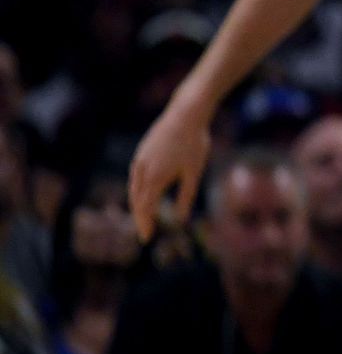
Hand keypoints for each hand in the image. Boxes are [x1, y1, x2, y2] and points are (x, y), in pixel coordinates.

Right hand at [129, 94, 213, 242]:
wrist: (185, 114)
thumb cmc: (194, 144)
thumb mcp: (194, 173)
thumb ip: (186, 197)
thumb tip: (182, 219)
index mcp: (155, 178)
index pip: (145, 208)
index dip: (145, 224)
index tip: (147, 239)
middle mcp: (142, 170)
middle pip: (136, 200)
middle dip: (140, 218)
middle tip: (145, 233)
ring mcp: (139, 159)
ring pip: (133, 188)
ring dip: (137, 205)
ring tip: (144, 217)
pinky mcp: (141, 151)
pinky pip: (135, 176)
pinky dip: (137, 190)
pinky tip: (143, 194)